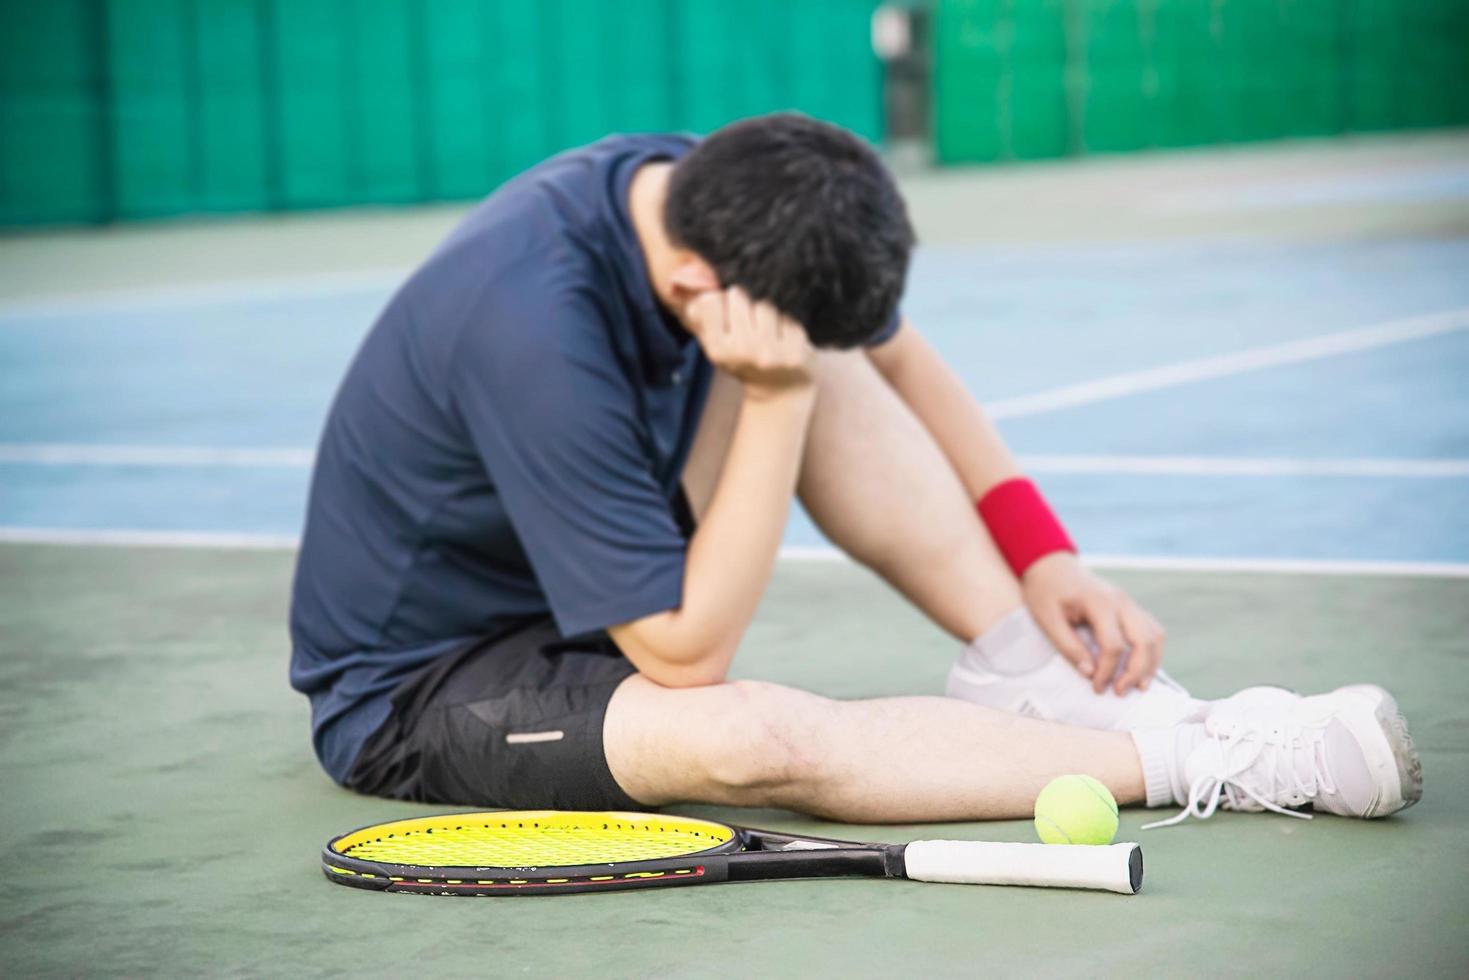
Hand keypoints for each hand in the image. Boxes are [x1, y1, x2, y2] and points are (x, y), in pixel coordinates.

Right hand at [687, 288, 813, 399]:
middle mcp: (741, 351)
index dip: (720, 301)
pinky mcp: (795, 353)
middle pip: (738, 296)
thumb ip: (702, 320)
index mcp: (717, 349)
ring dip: (768, 316)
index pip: (710, 301)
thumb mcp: (718, 346)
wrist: (781, 393)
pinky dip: (789, 327)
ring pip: (765, 306)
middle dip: (745, 305)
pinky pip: (789, 320)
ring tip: (769, 335)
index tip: (727, 314)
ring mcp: (769, 353)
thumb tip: (694, 298)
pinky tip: (786, 343)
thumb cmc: (746, 361)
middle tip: (750, 326)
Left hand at [1021, 552, 1165, 694]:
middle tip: (1120, 693)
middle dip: (1136, 671)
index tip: (1097, 688)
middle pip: (1144, 641)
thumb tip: (1089, 673)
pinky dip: (1152, 650)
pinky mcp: (1129, 606)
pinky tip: (1142, 668)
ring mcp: (1128, 602)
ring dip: (1151, 663)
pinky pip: (1151, 629)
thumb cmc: (1045, 592)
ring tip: (1139, 686)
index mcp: (1099, 602)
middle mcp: (1121, 601)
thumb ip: (1068, 647)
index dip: (1108, 671)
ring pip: (1154, 635)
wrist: (1051, 565)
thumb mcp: (1047, 620)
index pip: (1114, 645)